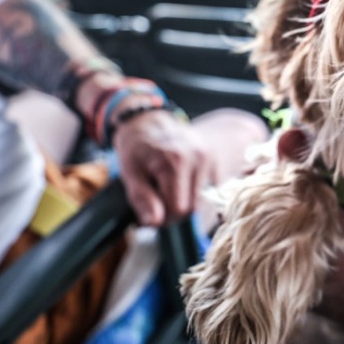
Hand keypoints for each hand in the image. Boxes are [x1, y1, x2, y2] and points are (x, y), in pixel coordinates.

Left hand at [113, 109, 212, 226]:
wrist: (147, 120)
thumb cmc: (135, 147)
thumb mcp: (130, 173)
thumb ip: (143, 199)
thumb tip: (155, 222)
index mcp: (176, 161)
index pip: (179, 209)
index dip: (164, 217)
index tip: (151, 212)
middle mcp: (198, 157)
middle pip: (193, 206)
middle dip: (173, 211)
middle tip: (157, 202)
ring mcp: (208, 156)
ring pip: (201, 200)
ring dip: (183, 201)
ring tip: (167, 188)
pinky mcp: (212, 158)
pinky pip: (206, 189)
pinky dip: (191, 191)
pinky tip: (179, 181)